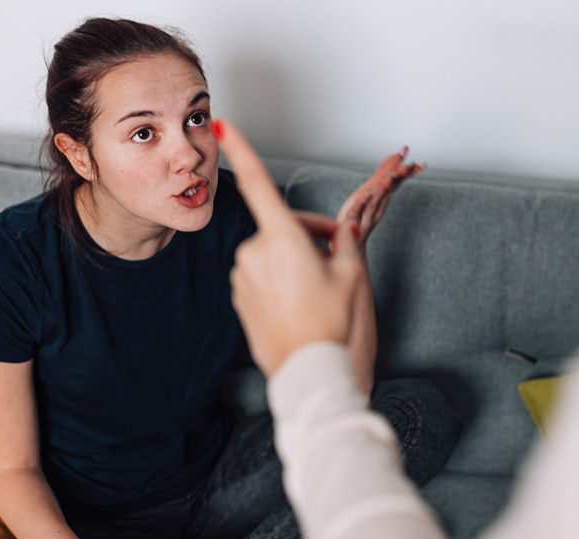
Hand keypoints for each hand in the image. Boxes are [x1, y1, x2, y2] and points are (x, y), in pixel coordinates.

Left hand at [218, 119, 362, 376]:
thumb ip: (344, 243)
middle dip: (308, 235)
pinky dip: (280, 281)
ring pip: (272, 254)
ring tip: (319, 288)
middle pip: (281, 227)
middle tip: (335, 256)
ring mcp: (243, 275)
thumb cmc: (329, 323)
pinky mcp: (239, 296)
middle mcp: (255, 251)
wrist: (307, 370)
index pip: (259, 184)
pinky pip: (261, 277)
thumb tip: (341, 230)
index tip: (226, 128)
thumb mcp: (351, 275)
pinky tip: (300, 303)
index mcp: (281, 238)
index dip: (243, 152)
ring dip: (294, 260)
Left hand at [336, 147, 422, 245]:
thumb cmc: (359, 216)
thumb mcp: (370, 192)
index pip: (395, 183)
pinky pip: (357, 212)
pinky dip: (361, 204)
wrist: (349, 243)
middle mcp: (377, 207)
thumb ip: (382, 175)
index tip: (419, 164)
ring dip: (382, 189)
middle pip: (389, 190)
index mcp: (381, 199)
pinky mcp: (353, 222)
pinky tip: (365, 196)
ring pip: (375, 200)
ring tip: (389, 179)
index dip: (405, 173)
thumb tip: (395, 158)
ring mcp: (366, 215)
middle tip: (409, 167)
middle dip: (398, 178)